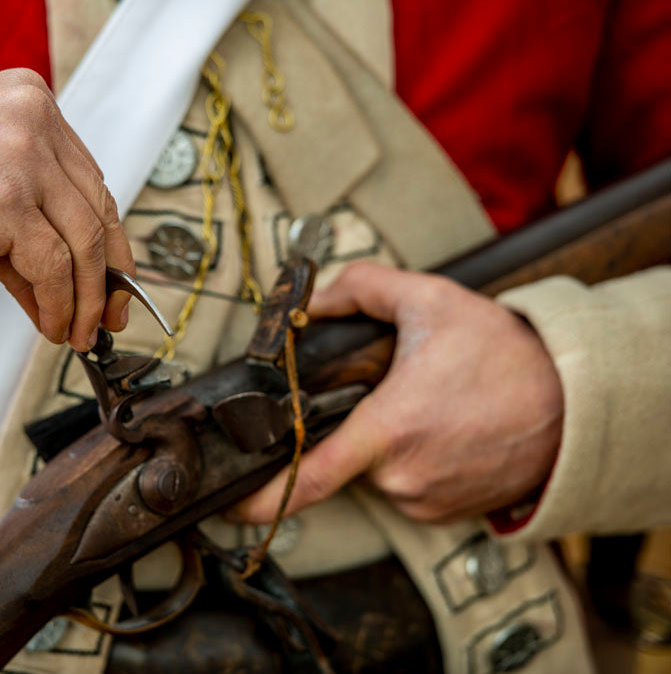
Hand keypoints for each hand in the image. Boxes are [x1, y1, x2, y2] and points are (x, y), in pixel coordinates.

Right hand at [0, 69, 134, 351]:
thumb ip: (28, 235)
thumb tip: (71, 299)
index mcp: (33, 101)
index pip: (91, 182)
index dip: (109, 239)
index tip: (115, 281)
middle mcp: (36, 120)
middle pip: (96, 210)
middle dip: (109, 275)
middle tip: (108, 318)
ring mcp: (25, 156)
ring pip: (84, 242)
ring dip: (86, 300)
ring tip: (78, 333)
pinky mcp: (7, 197)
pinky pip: (52, 265)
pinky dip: (59, 304)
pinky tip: (52, 326)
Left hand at [232, 262, 562, 523]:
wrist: (574, 403)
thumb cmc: (506, 355)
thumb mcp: (430, 300)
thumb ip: (362, 288)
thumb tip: (313, 301)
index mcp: (387, 431)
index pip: (308, 476)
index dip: (261, 498)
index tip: (229, 507)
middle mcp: (402, 477)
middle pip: (345, 452)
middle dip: (358, 421)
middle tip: (402, 390)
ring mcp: (426, 500)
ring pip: (378, 470)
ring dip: (390, 441)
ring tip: (434, 407)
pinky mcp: (448, 513)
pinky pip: (408, 487)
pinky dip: (414, 460)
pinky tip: (446, 431)